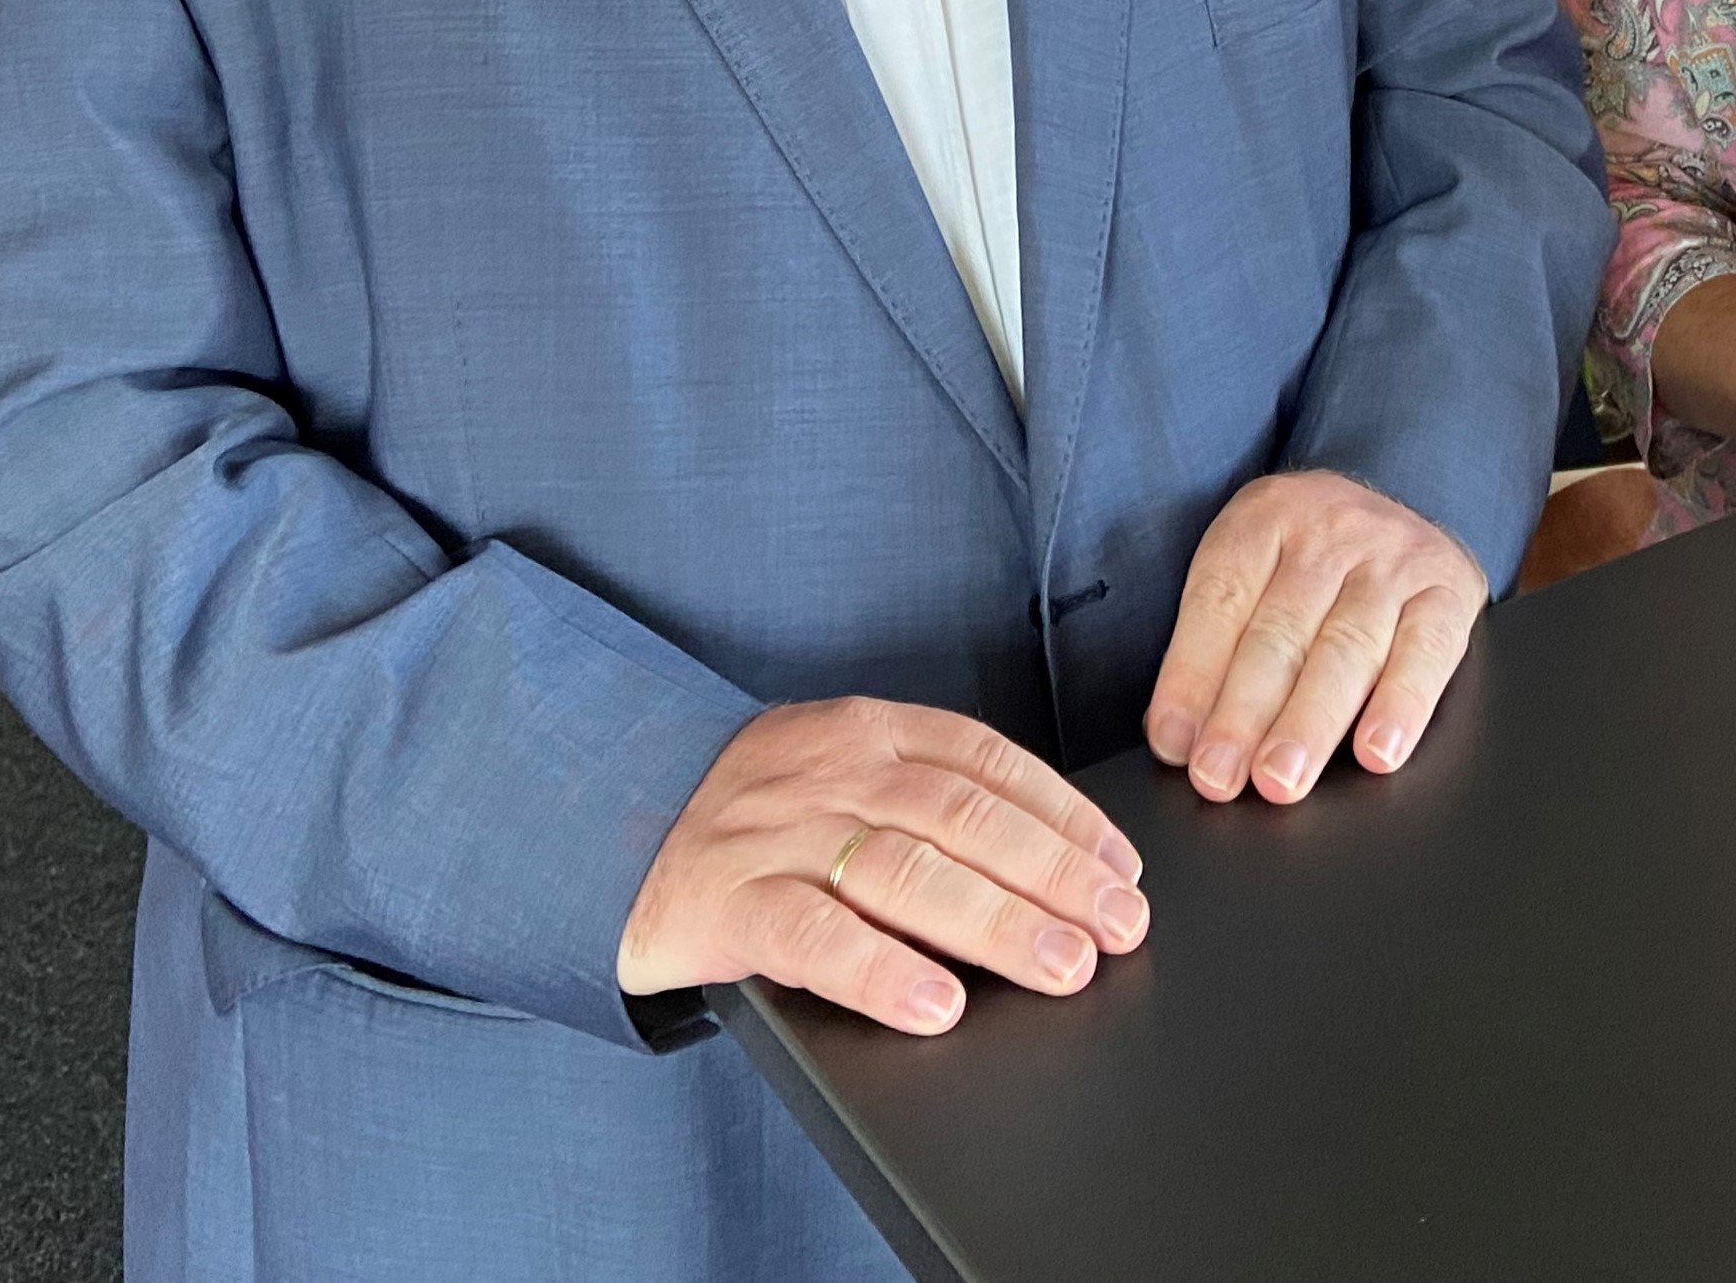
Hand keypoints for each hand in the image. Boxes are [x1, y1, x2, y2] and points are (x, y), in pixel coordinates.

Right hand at [617, 697, 1147, 1034]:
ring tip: (1060, 965)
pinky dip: (882, 972)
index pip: (988, 761)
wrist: (615, 834)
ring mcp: (779, 834)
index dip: (1064, 813)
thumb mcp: (842, 778)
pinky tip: (937, 1004)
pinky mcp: (730, 902)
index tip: (1120, 867)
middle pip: (962, 817)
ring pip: (903, 872)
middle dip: (1052, 873)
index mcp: (870, 731)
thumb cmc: (762, 820)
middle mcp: (831, 771)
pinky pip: (814, 938)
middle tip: (1116, 925)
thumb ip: (927, 801)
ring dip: (994, 922)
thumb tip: (1054, 864)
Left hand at [1144, 470, 1484, 804]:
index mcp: (1264, 519)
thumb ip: (1216, 639)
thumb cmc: (1311, 560)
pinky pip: (1425, 652)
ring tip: (1281, 777)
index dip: (1193, 675)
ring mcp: (1394, 559)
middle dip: (1243, 713)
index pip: (1220, 600)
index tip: (1174, 742)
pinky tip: (1376, 752)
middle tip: (1218, 775)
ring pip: (1346, 648)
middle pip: (1280, 632)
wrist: (1409, 502)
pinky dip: (1401, 706)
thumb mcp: (1256, 565)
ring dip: (1309, 722)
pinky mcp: (1449, 591)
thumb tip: (1177, 735)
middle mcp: (1330, 532)